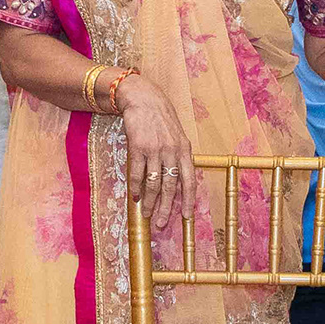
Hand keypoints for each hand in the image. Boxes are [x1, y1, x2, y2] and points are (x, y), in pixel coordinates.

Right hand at [108, 71, 196, 224]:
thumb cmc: (160, 118)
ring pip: (153, 183)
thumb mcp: (177, 136)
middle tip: (161, 224)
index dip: (189, 200)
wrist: (143, 99)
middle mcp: (171, 152)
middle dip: (166, 208)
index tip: (187, 217)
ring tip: (147, 214)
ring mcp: (154, 150)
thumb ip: (179, 156)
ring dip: (150, 201)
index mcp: (184, 150)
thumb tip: (179, 180)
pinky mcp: (138, 148)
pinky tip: (135, 197)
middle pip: (171, 187)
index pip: (189, 181)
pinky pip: (137, 173)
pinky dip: (135, 188)